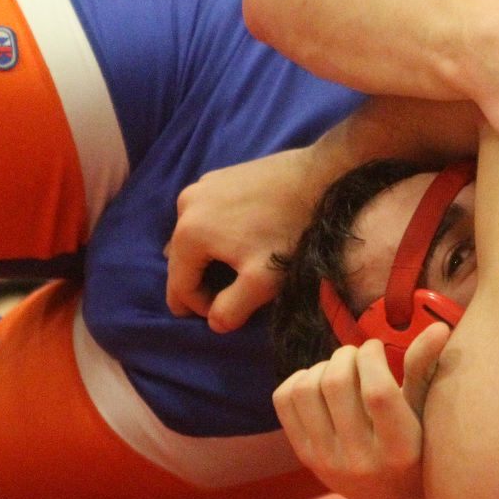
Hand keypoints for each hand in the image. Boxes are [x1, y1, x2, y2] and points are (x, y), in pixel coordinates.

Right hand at [166, 147, 321, 330]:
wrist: (320, 175)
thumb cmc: (290, 230)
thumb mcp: (262, 280)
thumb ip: (232, 309)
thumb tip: (215, 323)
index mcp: (187, 233)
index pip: (179, 287)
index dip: (201, 308)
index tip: (230, 311)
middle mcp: (184, 206)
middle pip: (182, 261)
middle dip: (203, 282)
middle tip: (235, 292)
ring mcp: (201, 186)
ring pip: (193, 237)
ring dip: (210, 257)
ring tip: (239, 266)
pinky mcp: (219, 177)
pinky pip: (205, 216)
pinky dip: (216, 233)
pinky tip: (243, 238)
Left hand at [272, 324, 448, 498]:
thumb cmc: (421, 447)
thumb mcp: (428, 413)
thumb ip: (426, 370)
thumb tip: (438, 328)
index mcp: (400, 450)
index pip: (377, 392)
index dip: (372, 356)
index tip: (377, 348)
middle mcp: (360, 461)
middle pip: (336, 384)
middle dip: (346, 354)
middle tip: (360, 354)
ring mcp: (328, 462)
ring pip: (306, 390)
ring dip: (322, 366)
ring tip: (342, 369)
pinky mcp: (307, 458)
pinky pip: (285, 401)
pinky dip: (299, 379)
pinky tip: (321, 382)